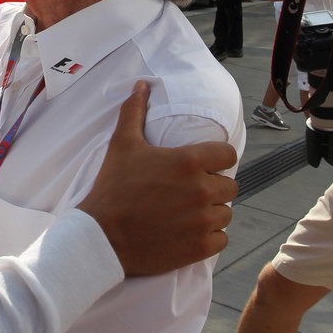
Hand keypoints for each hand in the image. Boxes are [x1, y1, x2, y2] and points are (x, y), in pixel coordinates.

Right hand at [77, 82, 237, 275]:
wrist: (102, 237)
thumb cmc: (113, 187)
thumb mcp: (122, 145)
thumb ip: (135, 112)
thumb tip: (141, 85)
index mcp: (188, 161)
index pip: (227, 154)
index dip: (216, 159)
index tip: (201, 167)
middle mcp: (201, 189)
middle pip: (229, 185)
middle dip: (212, 187)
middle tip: (188, 192)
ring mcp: (203, 220)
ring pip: (226, 213)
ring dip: (212, 213)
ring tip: (188, 214)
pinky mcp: (201, 247)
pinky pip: (222, 239)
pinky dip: (209, 237)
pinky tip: (189, 233)